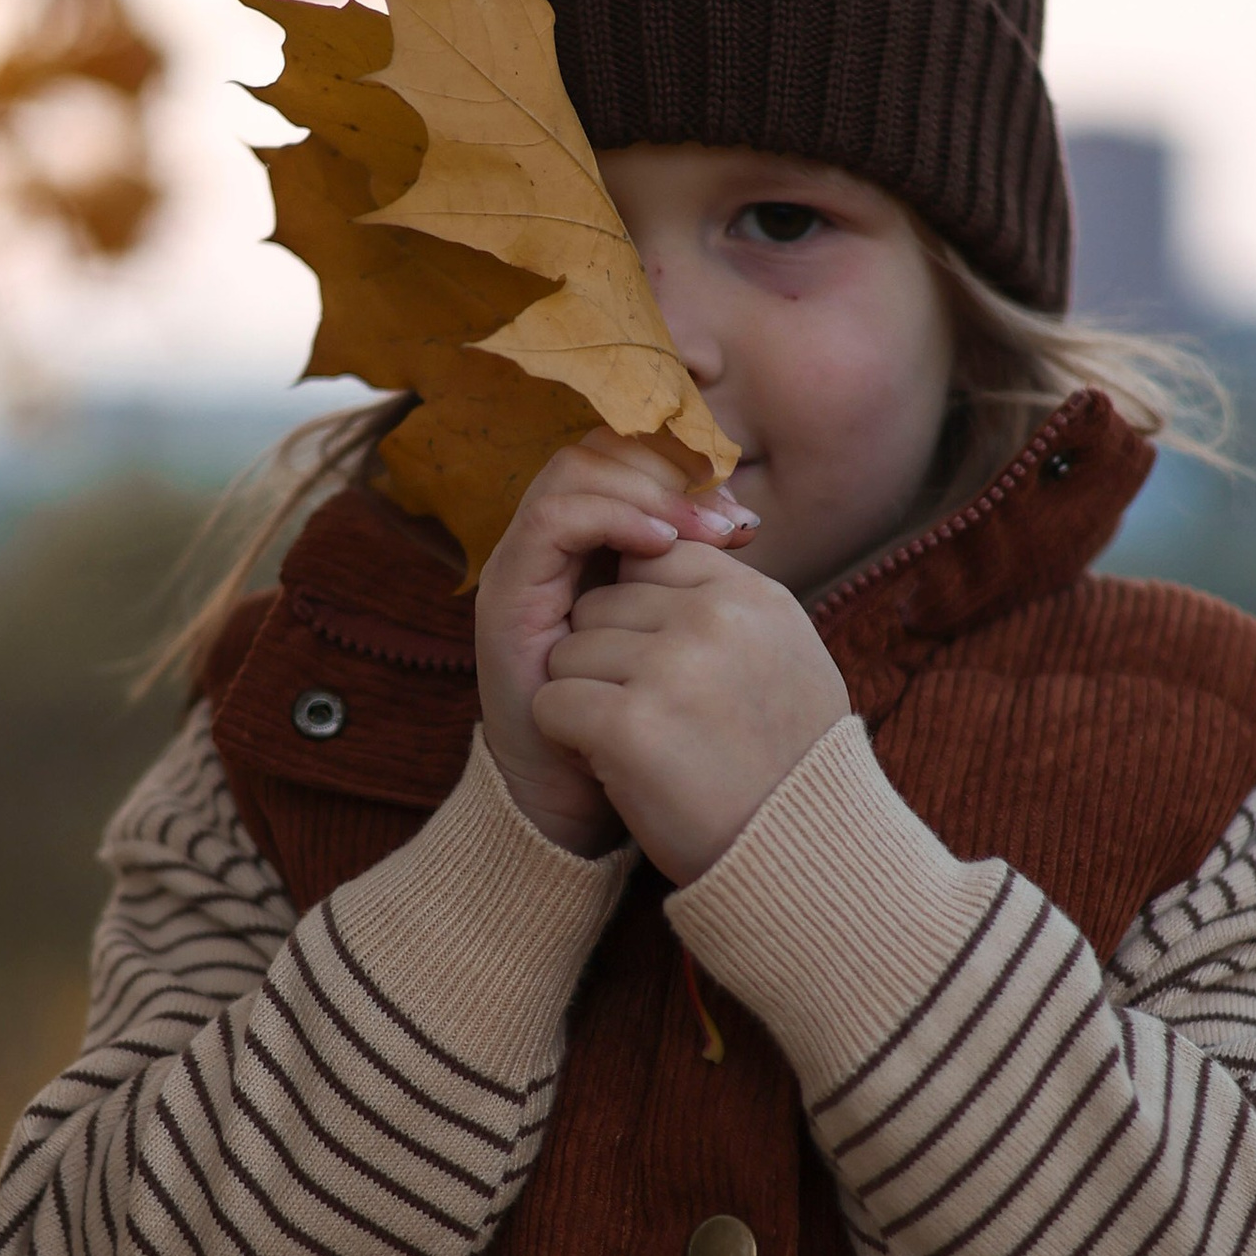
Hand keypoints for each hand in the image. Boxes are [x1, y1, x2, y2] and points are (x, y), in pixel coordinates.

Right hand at [477, 437, 755, 853]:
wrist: (582, 805)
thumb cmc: (645, 727)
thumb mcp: (684, 641)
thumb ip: (700, 581)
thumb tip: (748, 520)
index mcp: (594, 548)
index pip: (631, 461)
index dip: (688, 471)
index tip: (744, 520)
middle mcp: (552, 546)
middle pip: (600, 450)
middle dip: (671, 473)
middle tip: (730, 519)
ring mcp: (524, 565)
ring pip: (573, 470)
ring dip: (647, 490)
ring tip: (702, 531)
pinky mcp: (507, 592)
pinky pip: (554, 519)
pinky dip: (612, 518)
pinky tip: (660, 547)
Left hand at [532, 543, 851, 887]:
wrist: (799, 859)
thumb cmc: (784, 763)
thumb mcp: (785, 654)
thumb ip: (729, 600)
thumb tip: (662, 546)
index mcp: (753, 596)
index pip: (652, 556)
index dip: (639, 614)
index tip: (666, 669)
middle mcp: (714, 619)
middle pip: (600, 604)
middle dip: (608, 660)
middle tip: (658, 718)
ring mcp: (670, 669)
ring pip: (568, 652)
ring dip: (586, 702)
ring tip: (643, 746)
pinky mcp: (628, 726)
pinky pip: (553, 703)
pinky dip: (569, 743)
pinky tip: (617, 769)